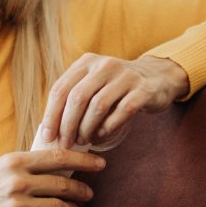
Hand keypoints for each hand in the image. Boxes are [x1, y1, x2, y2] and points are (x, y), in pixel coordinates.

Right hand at [0, 147, 104, 206]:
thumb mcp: (0, 167)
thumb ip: (28, 164)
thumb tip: (63, 162)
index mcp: (14, 162)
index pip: (58, 157)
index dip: (84, 160)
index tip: (100, 163)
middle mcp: (17, 182)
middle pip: (63, 184)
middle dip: (82, 189)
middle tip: (89, 192)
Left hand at [42, 54, 189, 150]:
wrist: (157, 77)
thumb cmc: (116, 88)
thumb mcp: (93, 83)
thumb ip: (74, 98)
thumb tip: (50, 130)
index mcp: (86, 62)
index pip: (61, 89)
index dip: (52, 115)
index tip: (48, 136)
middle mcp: (104, 65)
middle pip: (77, 98)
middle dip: (68, 125)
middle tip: (66, 143)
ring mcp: (125, 76)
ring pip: (98, 106)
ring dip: (87, 128)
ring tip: (83, 141)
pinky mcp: (142, 90)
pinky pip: (121, 112)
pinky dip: (108, 128)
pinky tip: (101, 137)